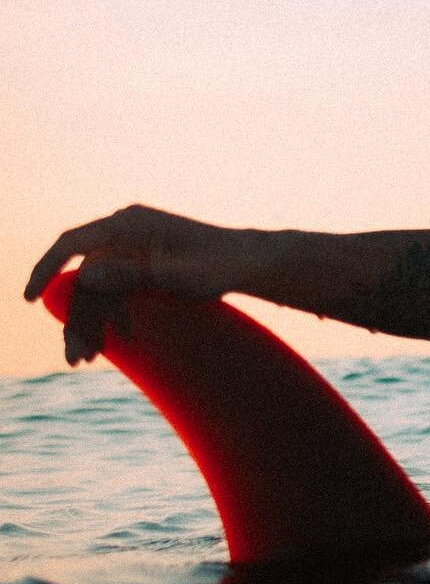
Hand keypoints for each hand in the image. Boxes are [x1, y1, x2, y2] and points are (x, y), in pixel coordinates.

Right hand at [25, 205, 251, 364]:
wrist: (247, 263)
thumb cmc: (217, 264)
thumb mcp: (173, 275)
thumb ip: (129, 274)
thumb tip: (84, 277)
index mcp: (129, 223)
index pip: (72, 243)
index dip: (46, 268)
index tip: (28, 298)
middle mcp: (126, 231)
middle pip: (85, 276)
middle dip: (78, 318)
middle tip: (75, 357)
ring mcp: (134, 247)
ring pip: (99, 288)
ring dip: (92, 322)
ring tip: (86, 359)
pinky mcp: (143, 263)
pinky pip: (117, 290)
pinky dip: (114, 316)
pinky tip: (117, 343)